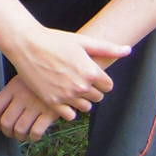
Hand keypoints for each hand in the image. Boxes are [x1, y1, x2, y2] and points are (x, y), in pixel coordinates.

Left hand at [0, 75, 63, 141]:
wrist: (64, 75)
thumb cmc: (40, 81)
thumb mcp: (23, 80)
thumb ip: (11, 95)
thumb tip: (0, 118)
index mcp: (12, 88)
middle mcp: (22, 96)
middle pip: (6, 122)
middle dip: (7, 132)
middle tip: (11, 133)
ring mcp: (36, 105)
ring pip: (19, 129)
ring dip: (19, 136)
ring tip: (22, 135)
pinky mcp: (50, 113)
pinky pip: (36, 132)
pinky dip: (33, 137)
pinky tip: (34, 134)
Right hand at [4, 27, 129, 116]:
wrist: (26, 45)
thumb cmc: (55, 40)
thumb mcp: (82, 41)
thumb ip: (108, 49)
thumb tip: (128, 50)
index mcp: (91, 71)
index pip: (108, 86)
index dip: (100, 80)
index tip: (90, 73)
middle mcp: (81, 86)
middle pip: (98, 97)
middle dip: (91, 89)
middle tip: (78, 78)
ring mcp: (66, 96)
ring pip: (86, 107)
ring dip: (81, 100)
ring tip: (69, 87)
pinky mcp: (52, 102)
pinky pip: (70, 115)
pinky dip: (68, 109)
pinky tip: (62, 96)